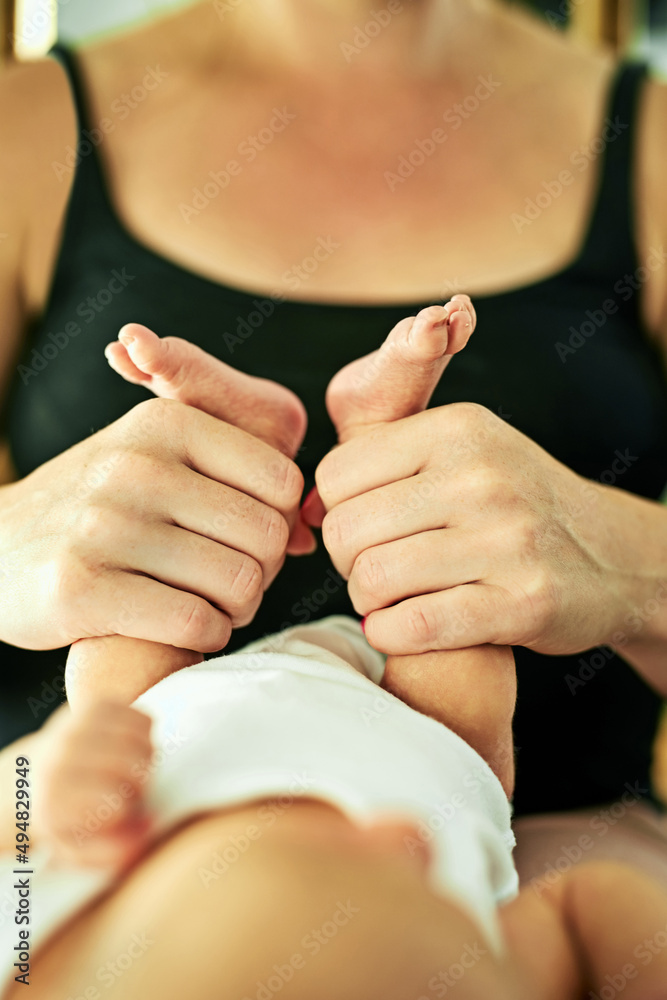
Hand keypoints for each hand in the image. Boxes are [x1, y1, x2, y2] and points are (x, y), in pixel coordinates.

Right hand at [1, 328, 307, 652]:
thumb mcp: (155, 456)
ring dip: (235, 609)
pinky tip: (184, 627)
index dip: (278, 523)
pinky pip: (196, 623)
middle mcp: (134, 464)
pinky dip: (205, 636)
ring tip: (208, 605)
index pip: (282, 482)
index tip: (245, 540)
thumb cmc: (101, 507)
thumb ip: (235, 469)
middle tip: (229, 583)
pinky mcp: (81, 588)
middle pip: (266, 536)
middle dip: (261, 572)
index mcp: (165, 422)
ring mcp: (103, 525)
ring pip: (239, 583)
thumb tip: (310, 531)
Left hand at [33, 700, 154, 869]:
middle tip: (125, 791)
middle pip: (136, 768)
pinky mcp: (94, 705)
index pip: (117, 805)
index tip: (111, 815)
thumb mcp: (79, 849)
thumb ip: (116, 850)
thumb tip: (150, 824)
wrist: (31, 777)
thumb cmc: (64, 817)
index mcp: (53, 797)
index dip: (125, 814)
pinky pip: (145, 718)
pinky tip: (128, 749)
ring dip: (145, 761)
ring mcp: (77, 724)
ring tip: (127, 771)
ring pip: (144, 741)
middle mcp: (61, 755)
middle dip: (139, 786)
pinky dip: (146, 737)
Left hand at [315, 384, 619, 657]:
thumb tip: (299, 507)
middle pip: (346, 530)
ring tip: (394, 596)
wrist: (609, 556)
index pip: (336, 474)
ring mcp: (507, 541)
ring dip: (369, 600)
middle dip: (347, 560)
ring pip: (372, 579)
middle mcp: (483, 476)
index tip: (366, 527)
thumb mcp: (458, 447)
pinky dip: (391, 633)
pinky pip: (413, 625)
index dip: (335, 510)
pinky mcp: (522, 604)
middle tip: (377, 568)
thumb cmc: (509, 503)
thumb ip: (376, 454)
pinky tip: (403, 625)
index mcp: (458, 429)